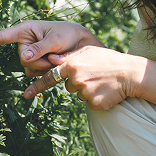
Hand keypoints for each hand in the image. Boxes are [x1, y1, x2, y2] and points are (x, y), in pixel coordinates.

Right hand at [0, 20, 102, 74]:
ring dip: (44, 68)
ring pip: (29, 70)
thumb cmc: (68, 35)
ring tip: (58, 58)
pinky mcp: (36, 65)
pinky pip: (34, 76)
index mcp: (26, 30)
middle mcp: (25, 43)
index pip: (4, 36)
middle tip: (55, 55)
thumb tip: (23, 58)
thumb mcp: (56, 40)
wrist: (82, 45)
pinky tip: (53, 69)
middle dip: (40, 61)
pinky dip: (45, 74)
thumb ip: (39, 49)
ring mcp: (30, 55)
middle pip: (23, 60)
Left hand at [25, 46, 146, 109]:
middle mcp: (75, 79)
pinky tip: (106, 90)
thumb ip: (68, 57)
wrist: (129, 73)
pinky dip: (96, 99)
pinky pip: (89, 103)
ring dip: (88, 90)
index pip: (50, 76)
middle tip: (93, 75)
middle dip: (77, 82)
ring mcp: (84, 92)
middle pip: (68, 86)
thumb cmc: (108, 60)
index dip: (37, 85)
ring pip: (79, 95)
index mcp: (71, 65)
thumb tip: (50, 59)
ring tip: (101, 81)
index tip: (26, 94)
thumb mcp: (87, 52)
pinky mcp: (94, 103)